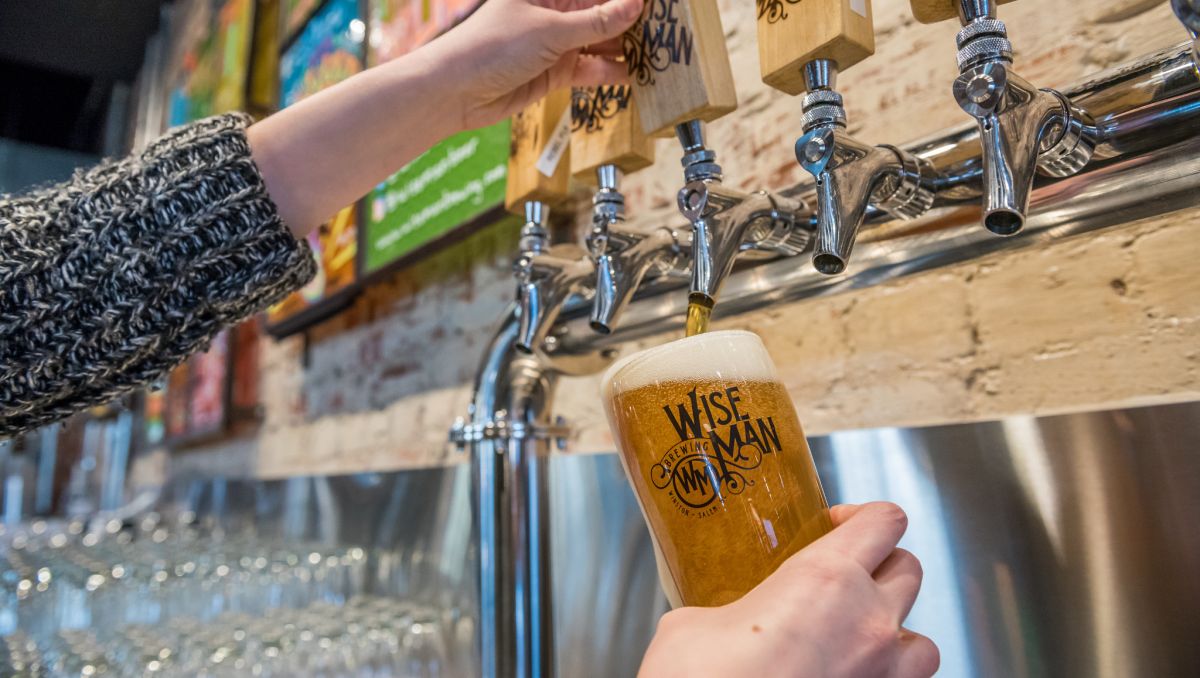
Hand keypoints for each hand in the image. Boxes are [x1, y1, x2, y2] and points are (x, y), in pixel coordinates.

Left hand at [423, 0, 644, 128]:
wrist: (456, 92)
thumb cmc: (489, 47)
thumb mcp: (550, 31)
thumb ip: (597, 22)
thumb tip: (635, 5)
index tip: (658, 3)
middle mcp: (554, 11)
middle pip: (604, 13)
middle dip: (634, 20)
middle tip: (669, 28)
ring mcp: (556, 42)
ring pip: (602, 42)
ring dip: (628, 48)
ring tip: (661, 52)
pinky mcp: (556, 72)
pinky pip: (593, 68)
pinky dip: (613, 72)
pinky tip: (638, 74)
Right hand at [639, 502, 939, 677]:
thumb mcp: (692, 625)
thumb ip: (723, 610)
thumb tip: (718, 621)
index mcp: (825, 579)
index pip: (882, 521)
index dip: (862, 515)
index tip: (835, 523)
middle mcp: (868, 624)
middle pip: (909, 570)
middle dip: (881, 566)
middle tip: (845, 575)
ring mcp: (882, 676)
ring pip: (924, 640)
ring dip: (898, 633)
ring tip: (860, 639)